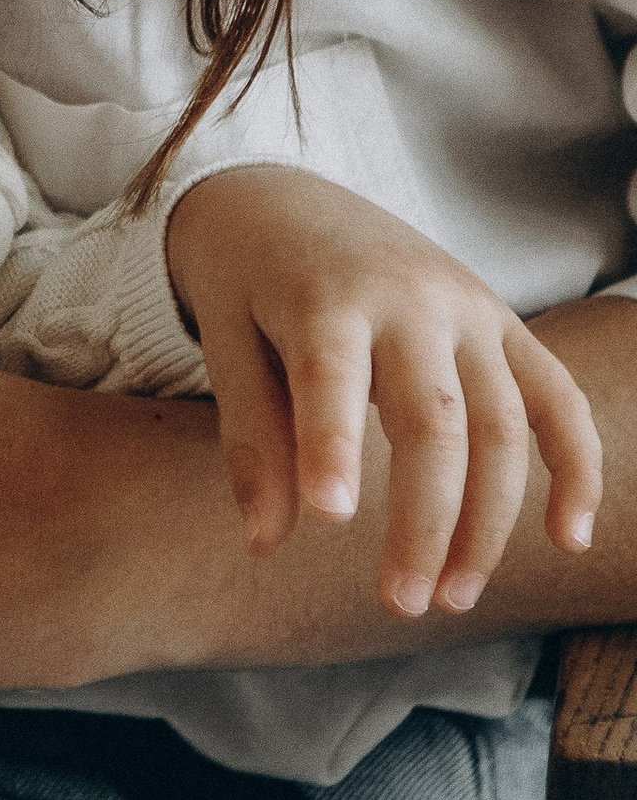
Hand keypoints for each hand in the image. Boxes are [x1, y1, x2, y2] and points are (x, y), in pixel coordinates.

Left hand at [164, 164, 601, 617]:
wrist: (288, 195)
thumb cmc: (247, 281)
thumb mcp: (226, 341)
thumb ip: (251, 437)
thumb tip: (265, 544)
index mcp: (325, 296)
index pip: (333, 376)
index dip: (333, 446)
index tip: (331, 520)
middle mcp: (411, 300)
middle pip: (436, 420)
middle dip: (425, 521)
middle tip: (400, 605)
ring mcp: (470, 309)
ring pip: (504, 424)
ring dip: (489, 521)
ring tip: (450, 599)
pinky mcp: (504, 323)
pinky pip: (558, 397)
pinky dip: (574, 465)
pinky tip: (567, 537)